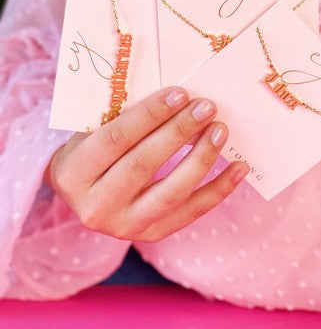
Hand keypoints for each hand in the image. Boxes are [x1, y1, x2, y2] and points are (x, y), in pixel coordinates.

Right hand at [45, 87, 248, 241]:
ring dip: (201, 158)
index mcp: (74, 173)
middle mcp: (95, 206)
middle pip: (144, 165)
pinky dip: (218, 190)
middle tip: (207, 107)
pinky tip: (238, 168)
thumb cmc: (92, 147)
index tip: (180, 93)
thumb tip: (177, 95)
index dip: (150, 115)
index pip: (116, 139)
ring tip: (220, 130)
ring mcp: (123, 227)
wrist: (82, 192)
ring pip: (170, 193)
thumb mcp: (93, 129)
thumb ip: (123, 114)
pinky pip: (190, 213)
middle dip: (179, 132)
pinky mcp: (150, 235)